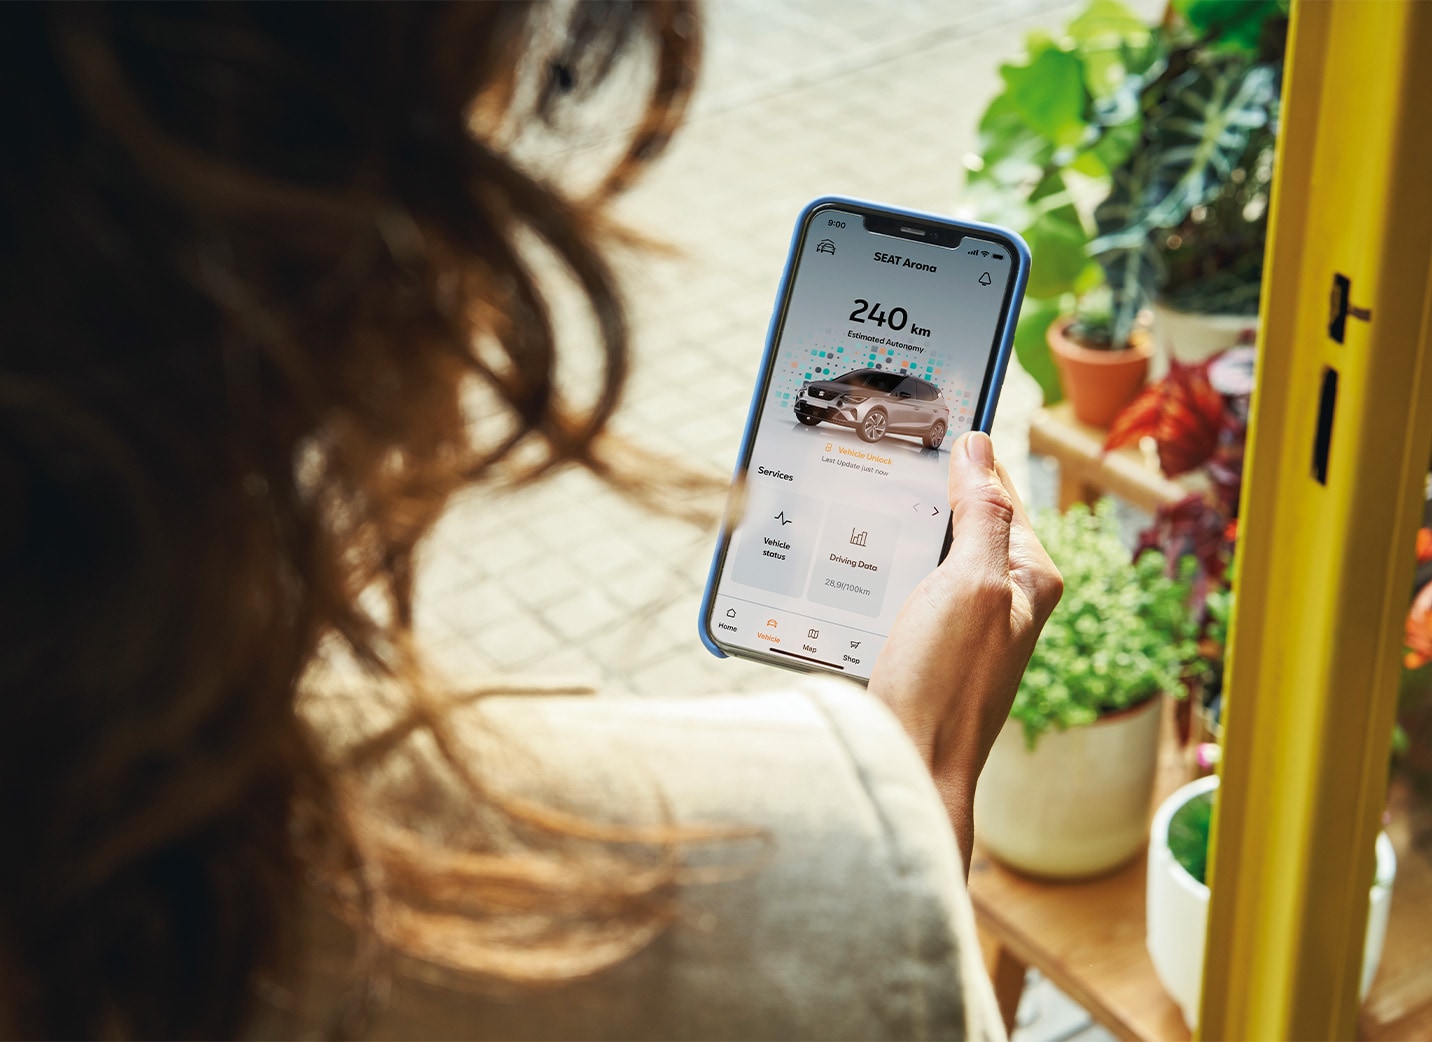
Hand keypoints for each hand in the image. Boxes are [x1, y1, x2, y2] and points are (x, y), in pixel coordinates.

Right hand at [868, 431, 1061, 873]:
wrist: (907, 769)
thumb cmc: (946, 686)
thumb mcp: (972, 585)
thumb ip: (983, 515)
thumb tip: (979, 447)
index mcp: (1031, 578)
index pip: (999, 490)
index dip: (960, 458)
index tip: (918, 423)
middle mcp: (1003, 599)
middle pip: (959, 520)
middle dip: (919, 496)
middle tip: (873, 465)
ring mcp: (963, 625)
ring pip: (925, 554)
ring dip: (891, 536)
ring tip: (852, 509)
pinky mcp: (926, 647)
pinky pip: (902, 589)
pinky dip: (876, 573)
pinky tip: (846, 567)